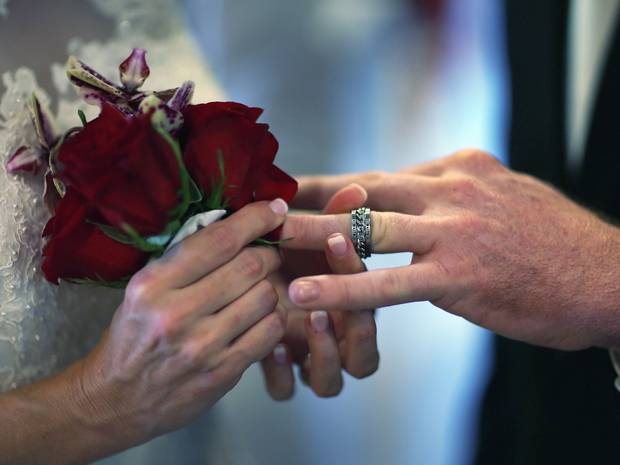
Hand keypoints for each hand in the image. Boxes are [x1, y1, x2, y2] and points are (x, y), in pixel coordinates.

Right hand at [74, 200, 287, 447]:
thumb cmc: (132, 337)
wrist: (115, 400)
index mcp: (152, 284)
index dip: (255, 219)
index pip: (218, 240)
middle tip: (269, 252)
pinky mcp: (222, 373)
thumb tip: (236, 227)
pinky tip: (261, 316)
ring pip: (266, 297)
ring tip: (260, 287)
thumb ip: (184, 260)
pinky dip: (274, 317)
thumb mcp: (143, 289)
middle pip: (250, 266)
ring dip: (271, 286)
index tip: (274, 209)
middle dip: (269, 252)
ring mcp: (202, 347)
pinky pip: (270, 332)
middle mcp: (176, 314)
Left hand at [261, 184, 378, 398]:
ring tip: (308, 320)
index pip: (372, 308)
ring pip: (331, 383)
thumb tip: (357, 189)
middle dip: (354, 332)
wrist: (243, 278)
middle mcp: (337, 342)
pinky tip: (273, 347)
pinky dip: (283, 374)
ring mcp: (308, 362)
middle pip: (363, 360)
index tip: (337, 242)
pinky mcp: (280, 374)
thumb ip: (333, 217)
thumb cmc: (286, 257)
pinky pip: (287, 390)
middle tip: (333, 301)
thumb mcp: (308, 238)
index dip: (360, 279)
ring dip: (324, 355)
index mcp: (353, 309)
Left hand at [283, 150, 619, 349]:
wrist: (608, 276)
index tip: (297, 187)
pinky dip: (343, 287)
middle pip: (364, 189)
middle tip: (264, 205)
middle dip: (311, 198)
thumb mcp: (501, 195)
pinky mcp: (459, 275)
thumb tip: (413, 197)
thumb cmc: (553, 241)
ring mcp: (454, 230)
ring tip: (267, 242)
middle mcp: (451, 189)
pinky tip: (306, 293)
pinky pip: (389, 282)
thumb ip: (454, 193)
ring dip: (312, 235)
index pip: (381, 175)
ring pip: (368, 228)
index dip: (335, 182)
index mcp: (459, 168)